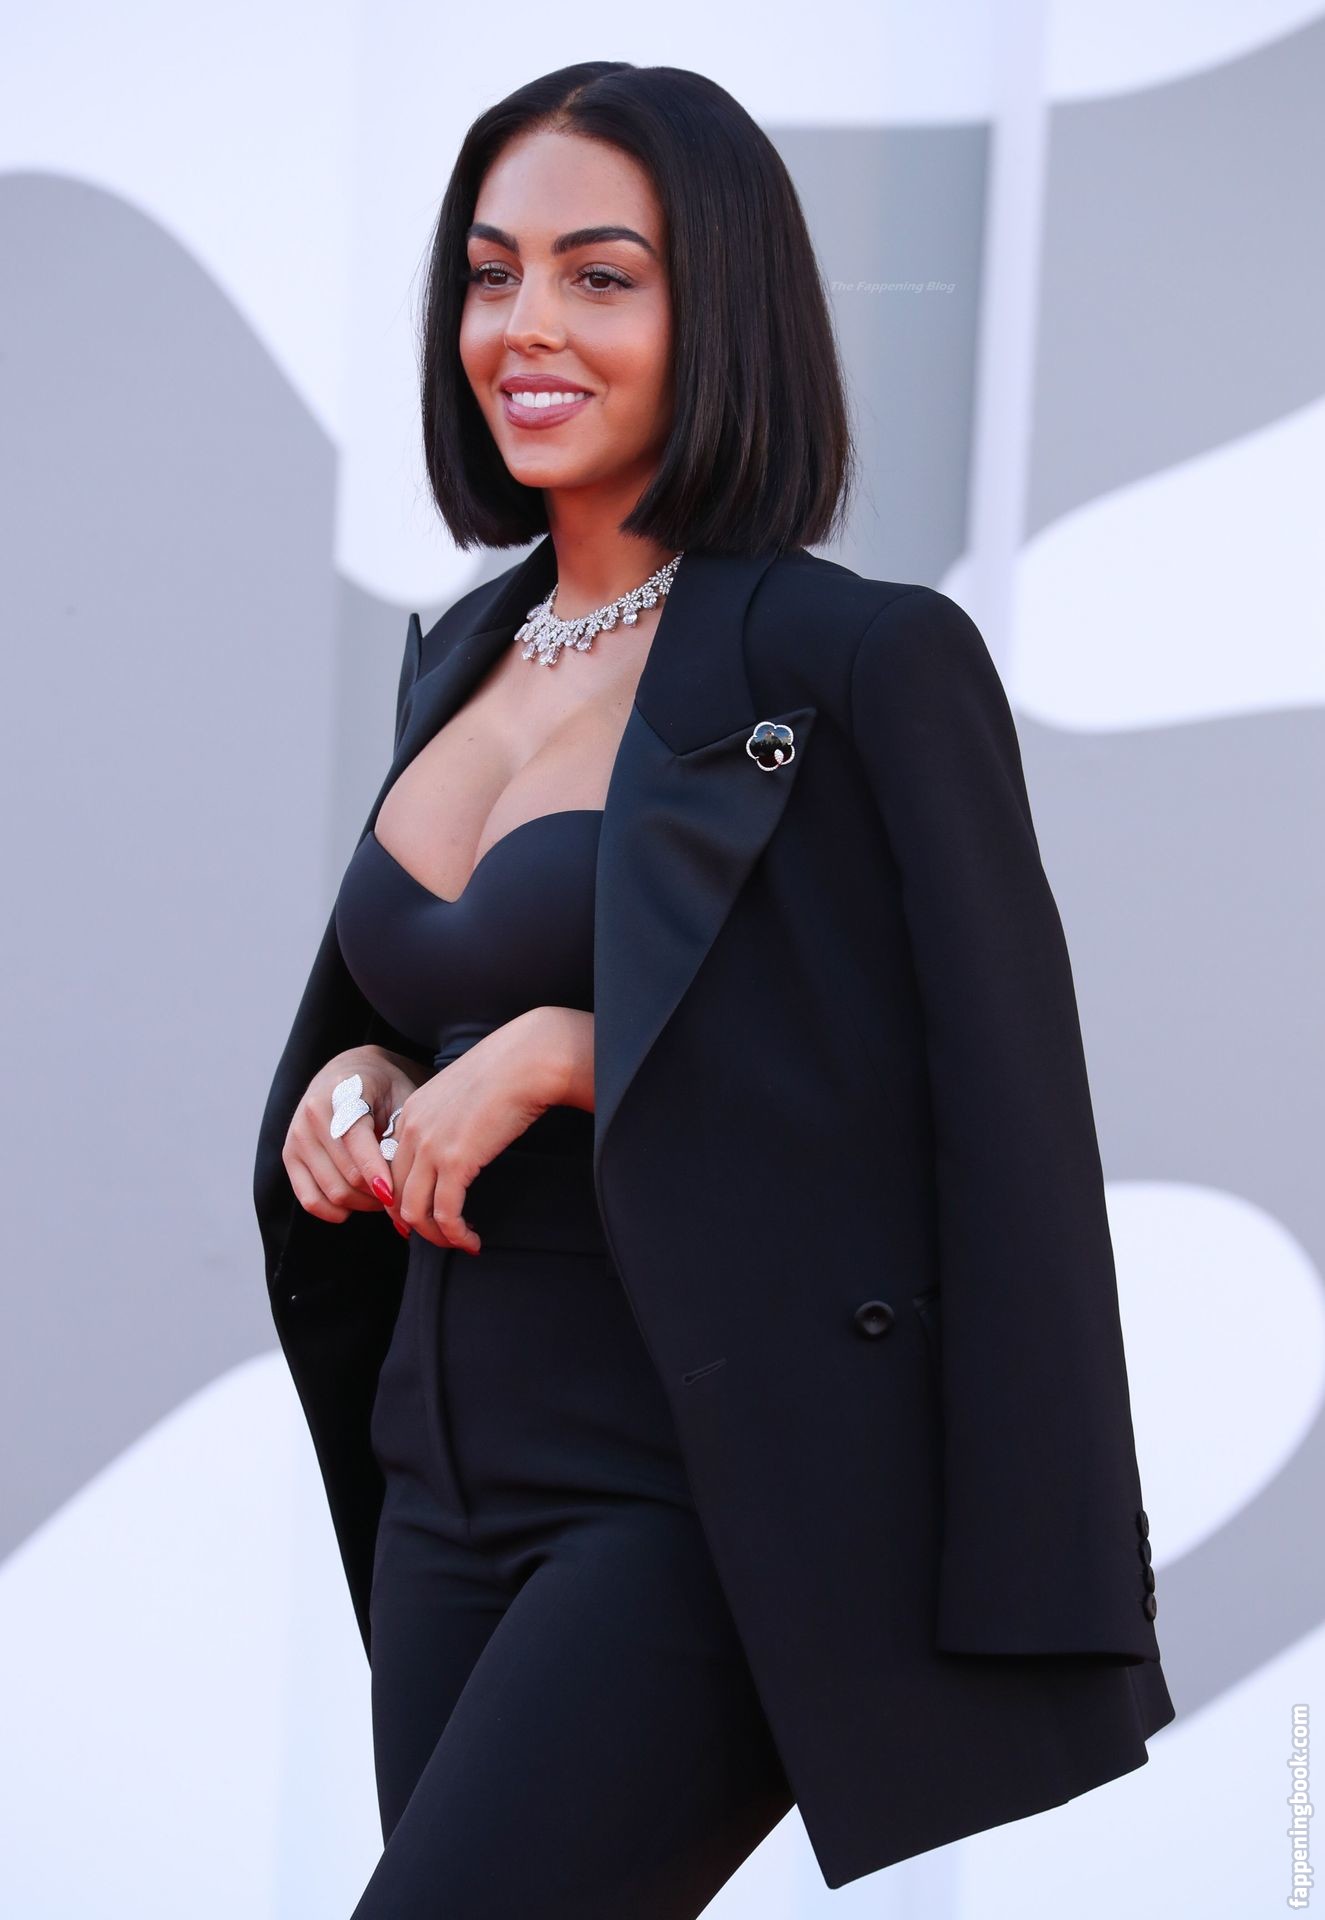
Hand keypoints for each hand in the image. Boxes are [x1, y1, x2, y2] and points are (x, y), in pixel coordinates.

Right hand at [282, 1046, 428, 1230]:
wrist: (347, 1074)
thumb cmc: (383, 1089)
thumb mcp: (401, 1100)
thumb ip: (400, 1136)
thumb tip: (399, 1184)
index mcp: (342, 1092)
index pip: (356, 1141)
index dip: (377, 1172)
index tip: (394, 1195)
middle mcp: (312, 1114)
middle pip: (348, 1175)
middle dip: (379, 1193)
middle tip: (401, 1196)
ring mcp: (297, 1136)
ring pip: (333, 1191)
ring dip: (363, 1203)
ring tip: (383, 1197)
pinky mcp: (289, 1156)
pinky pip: (309, 1199)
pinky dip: (334, 1211)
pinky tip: (354, 1206)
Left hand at [383, 1008, 576, 1253]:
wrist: (528, 1060)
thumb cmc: (508, 1071)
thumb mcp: (463, 1094)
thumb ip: (449, 1119)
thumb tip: (461, 1144)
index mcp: (410, 1112)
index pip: (390, 1169)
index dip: (403, 1198)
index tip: (424, 1216)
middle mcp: (411, 1130)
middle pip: (395, 1194)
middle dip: (416, 1224)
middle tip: (441, 1236)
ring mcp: (429, 1146)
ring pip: (414, 1212)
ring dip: (436, 1236)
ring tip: (459, 1243)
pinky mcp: (455, 1162)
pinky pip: (445, 1214)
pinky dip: (455, 1235)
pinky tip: (472, 1241)